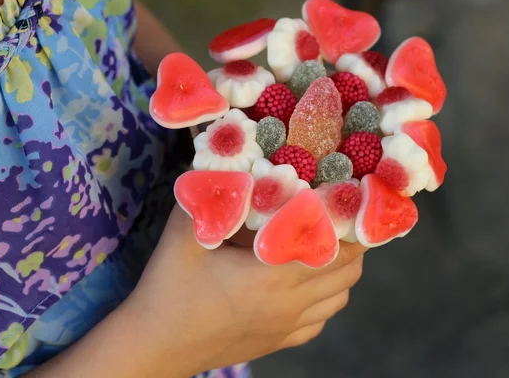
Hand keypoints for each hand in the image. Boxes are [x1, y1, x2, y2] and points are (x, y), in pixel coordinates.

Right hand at [127, 204, 365, 376]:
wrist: (156, 345)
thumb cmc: (169, 286)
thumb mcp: (186, 233)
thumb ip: (213, 197)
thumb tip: (236, 164)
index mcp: (273, 274)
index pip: (334, 246)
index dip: (348, 222)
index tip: (347, 198)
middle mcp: (290, 303)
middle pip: (347, 270)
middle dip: (352, 241)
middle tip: (340, 215)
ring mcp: (287, 327)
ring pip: (340, 297)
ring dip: (341, 269)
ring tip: (327, 245)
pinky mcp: (279, 342)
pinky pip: (321, 320)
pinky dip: (326, 299)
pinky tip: (308, 285)